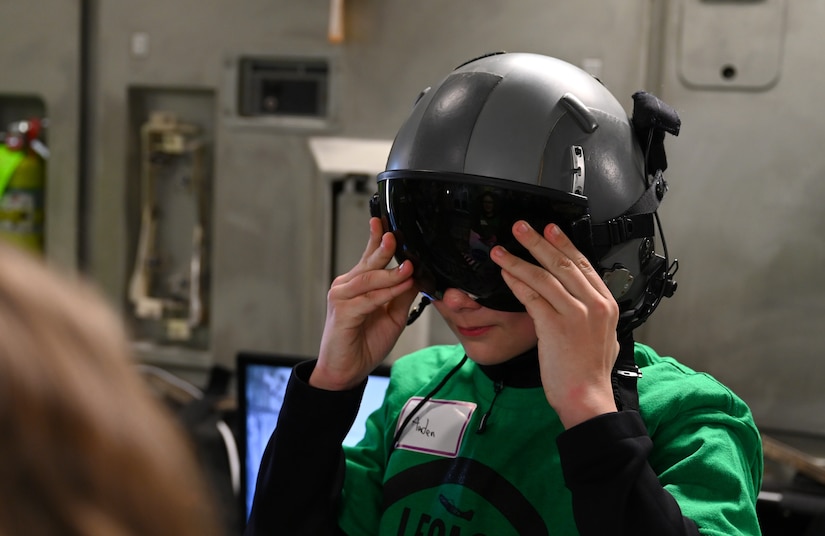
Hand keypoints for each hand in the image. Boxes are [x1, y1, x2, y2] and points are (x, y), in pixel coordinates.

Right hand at [312, 217, 417, 390]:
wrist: (346, 370)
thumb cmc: (365, 342)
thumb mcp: (393, 315)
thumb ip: (401, 294)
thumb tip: (417, 275)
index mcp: (358, 284)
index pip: (369, 255)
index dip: (377, 237)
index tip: (386, 222)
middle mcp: (346, 286)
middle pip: (368, 262)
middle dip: (383, 247)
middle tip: (397, 236)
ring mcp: (341, 298)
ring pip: (369, 279)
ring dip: (390, 273)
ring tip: (408, 267)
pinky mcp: (342, 313)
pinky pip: (367, 299)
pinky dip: (385, 293)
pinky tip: (399, 286)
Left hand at [490, 221, 619, 427]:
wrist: (587, 397)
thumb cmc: (591, 373)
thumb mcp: (604, 336)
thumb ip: (594, 313)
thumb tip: (583, 297)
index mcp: (606, 304)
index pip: (584, 264)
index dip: (564, 244)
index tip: (550, 230)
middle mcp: (592, 304)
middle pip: (563, 263)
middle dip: (538, 242)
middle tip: (520, 227)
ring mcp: (574, 314)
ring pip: (544, 277)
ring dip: (518, 260)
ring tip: (501, 250)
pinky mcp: (554, 326)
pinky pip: (531, 297)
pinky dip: (516, 282)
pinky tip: (504, 274)